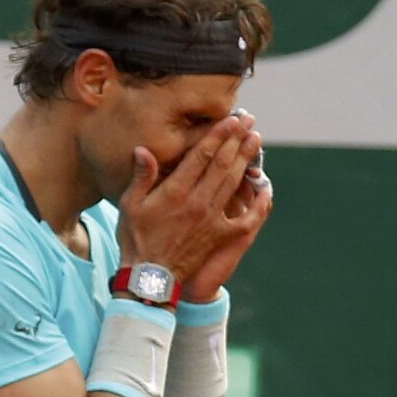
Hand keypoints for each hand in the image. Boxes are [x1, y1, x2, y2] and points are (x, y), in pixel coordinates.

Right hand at [117, 116, 258, 287]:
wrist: (150, 277)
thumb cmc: (137, 239)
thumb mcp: (130, 205)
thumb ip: (142, 176)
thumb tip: (143, 149)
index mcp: (176, 191)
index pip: (202, 155)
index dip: (219, 135)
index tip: (231, 119)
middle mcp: (198, 201)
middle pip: (223, 163)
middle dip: (237, 140)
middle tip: (249, 122)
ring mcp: (212, 219)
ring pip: (234, 183)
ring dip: (247, 160)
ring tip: (256, 141)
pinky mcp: (220, 235)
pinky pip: (246, 218)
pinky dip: (258, 202)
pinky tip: (265, 188)